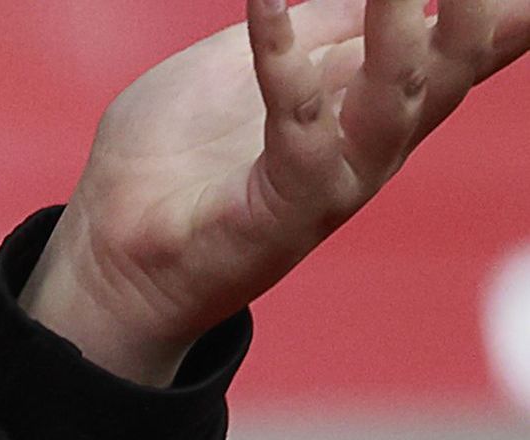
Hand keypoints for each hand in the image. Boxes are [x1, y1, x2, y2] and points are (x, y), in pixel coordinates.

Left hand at [33, 0, 527, 380]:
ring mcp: (338, 179)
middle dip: (475, 12)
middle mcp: (374, 144)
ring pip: (397, 92)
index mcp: (373, 106)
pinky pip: (297, 124)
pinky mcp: (289, 210)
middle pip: (452, 65)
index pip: (460, 49)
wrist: (106, 258)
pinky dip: (283, 59)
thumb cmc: (169, 162)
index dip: (501, 17)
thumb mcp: (240, 66)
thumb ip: (311, 29)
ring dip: (399, 25)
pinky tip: (268, 4)